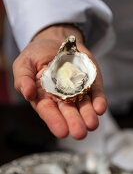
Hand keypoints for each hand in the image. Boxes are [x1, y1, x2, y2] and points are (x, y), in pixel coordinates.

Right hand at [13, 24, 106, 139]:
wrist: (55, 41)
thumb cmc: (37, 54)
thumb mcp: (24, 63)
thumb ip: (23, 79)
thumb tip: (28, 94)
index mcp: (43, 96)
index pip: (48, 110)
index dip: (54, 120)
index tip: (61, 130)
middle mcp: (60, 97)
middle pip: (68, 111)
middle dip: (74, 122)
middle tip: (79, 132)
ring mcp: (77, 90)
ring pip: (83, 105)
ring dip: (88, 115)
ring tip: (91, 124)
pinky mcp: (90, 82)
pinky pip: (95, 93)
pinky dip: (98, 101)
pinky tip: (99, 108)